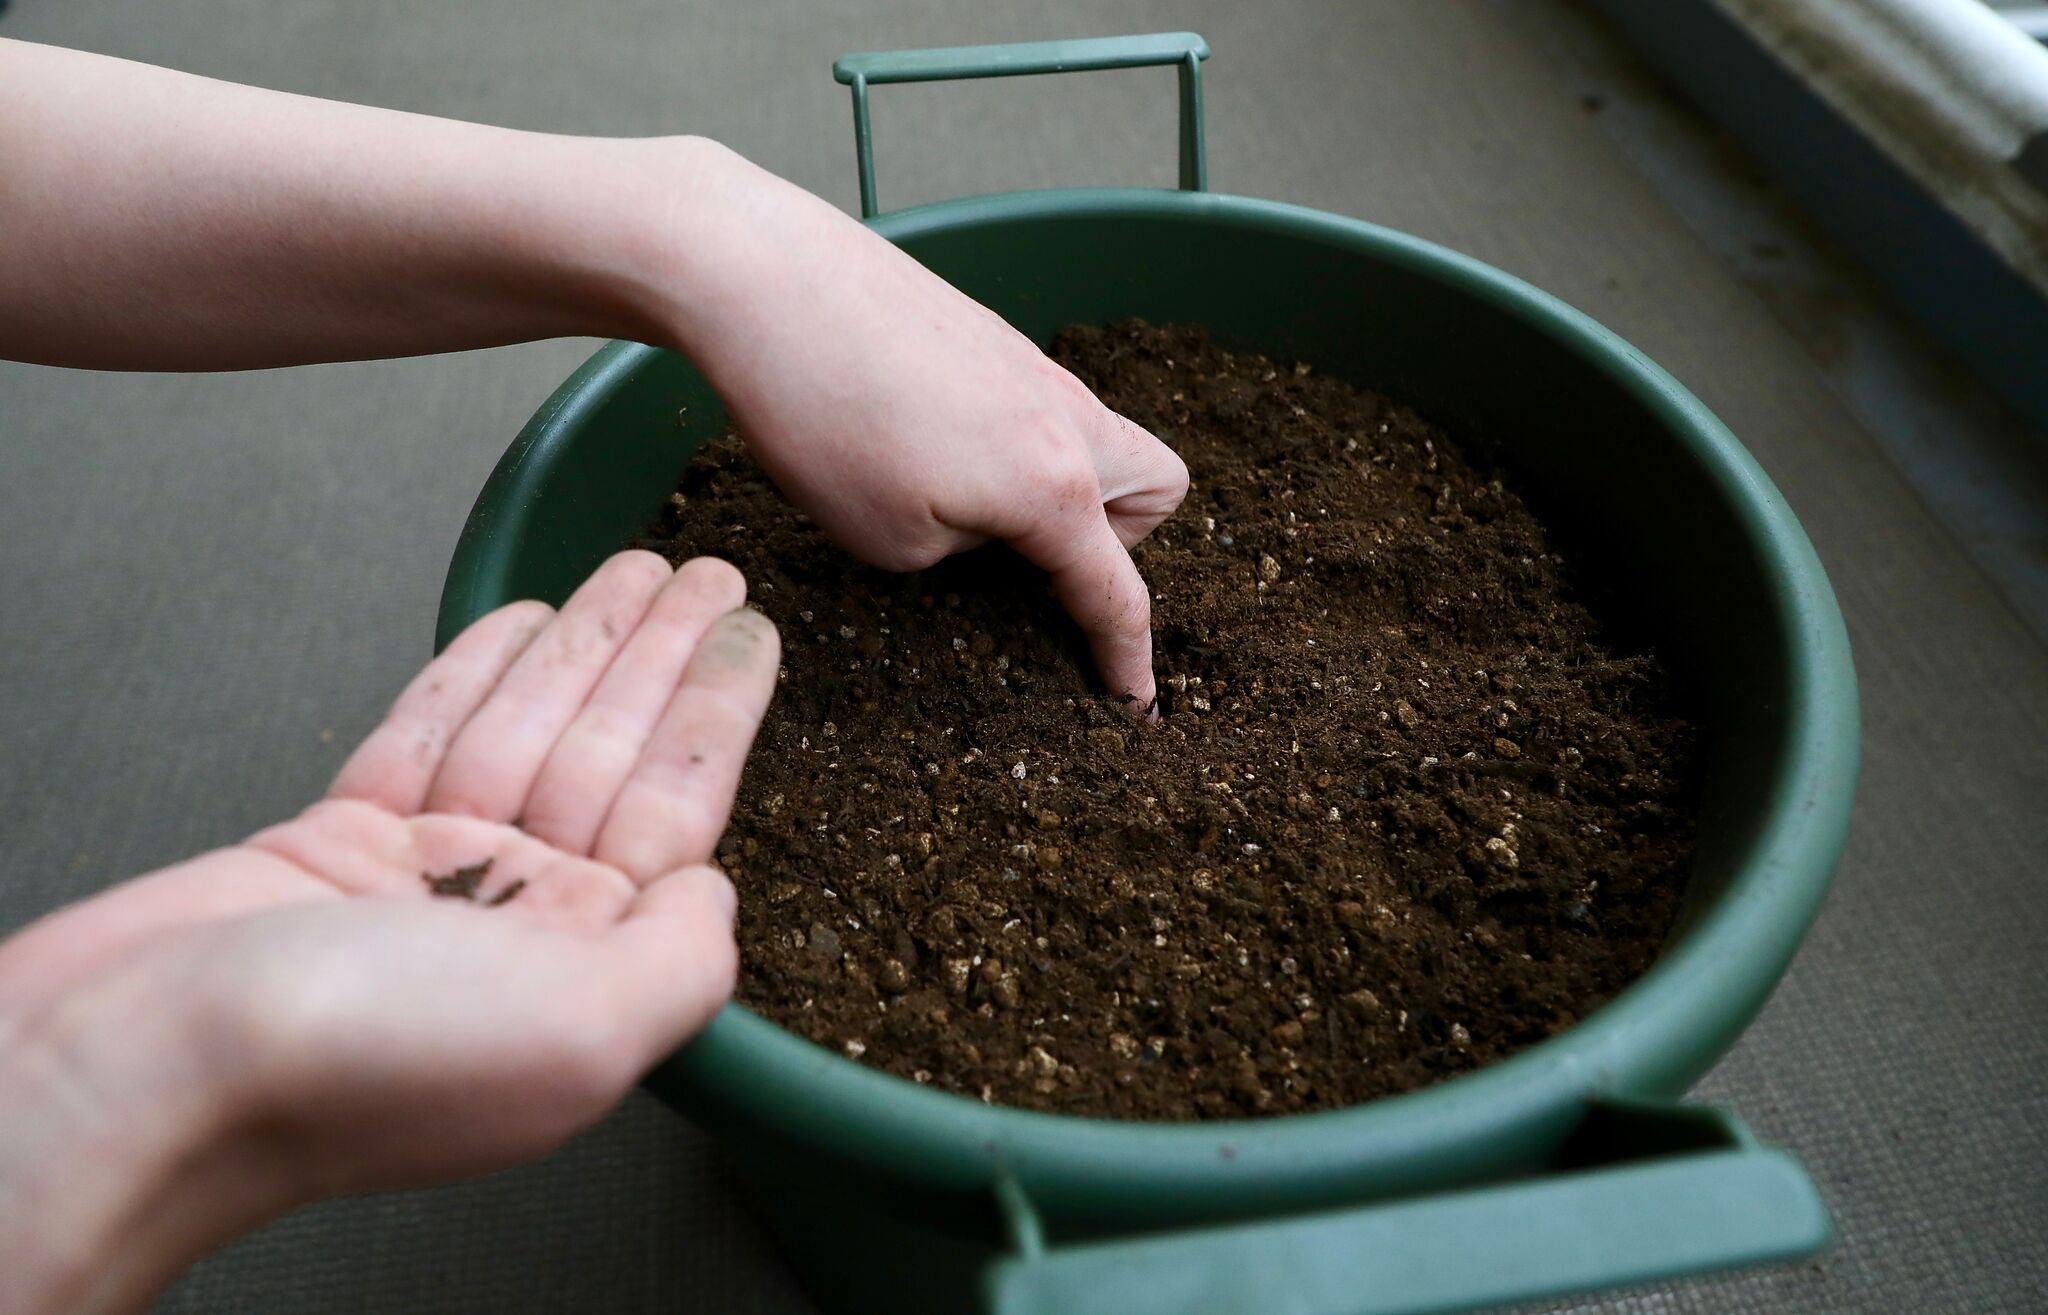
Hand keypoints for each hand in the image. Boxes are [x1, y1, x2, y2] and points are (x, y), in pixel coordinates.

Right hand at [0, 552, 777, 1314]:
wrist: (139, 1072)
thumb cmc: (356, 1066)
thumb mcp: (583, 1030)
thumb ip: (677, 961)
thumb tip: (710, 894)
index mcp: (585, 971)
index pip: (676, 813)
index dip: (717, 709)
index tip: (752, 633)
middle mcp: (511, 925)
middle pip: (607, 754)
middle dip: (661, 657)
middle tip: (708, 572)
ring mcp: (419, 883)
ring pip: (523, 733)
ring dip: (581, 647)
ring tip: (635, 572)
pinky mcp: (328, 850)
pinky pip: (424, 740)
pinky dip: (472, 676)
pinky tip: (518, 626)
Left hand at [653, 143, 1188, 712]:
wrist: (769, 279)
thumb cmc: (823, 417)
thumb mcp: (890, 542)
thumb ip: (962, 557)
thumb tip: (979, 526)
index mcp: (1055, 486)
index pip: (1117, 590)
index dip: (1127, 655)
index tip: (1135, 701)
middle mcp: (1067, 418)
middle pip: (1157, 488)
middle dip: (1121, 539)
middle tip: (1034, 561)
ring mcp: (1033, 367)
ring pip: (1093, 438)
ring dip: (1055, 486)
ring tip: (960, 503)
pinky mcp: (989, 336)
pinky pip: (1034, 406)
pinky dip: (1009, 441)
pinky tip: (920, 443)